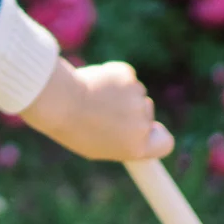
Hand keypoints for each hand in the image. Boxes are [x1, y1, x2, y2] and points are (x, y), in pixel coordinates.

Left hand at [18, 58, 174, 162]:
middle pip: (146, 113)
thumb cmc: (71, 128)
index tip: (149, 130)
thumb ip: (121, 140)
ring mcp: (137, 98)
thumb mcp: (97, 146)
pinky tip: (94, 82)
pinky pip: (124, 75)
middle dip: (129, 110)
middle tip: (101, 110)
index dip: (156, 135)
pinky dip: (113, 76)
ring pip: (134, 92)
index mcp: (137, 147)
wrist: (58, 101)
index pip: (165, 143)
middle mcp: (142, 124)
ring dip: (119, 92)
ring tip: (92, 98)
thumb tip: (132, 133)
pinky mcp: (128, 76)